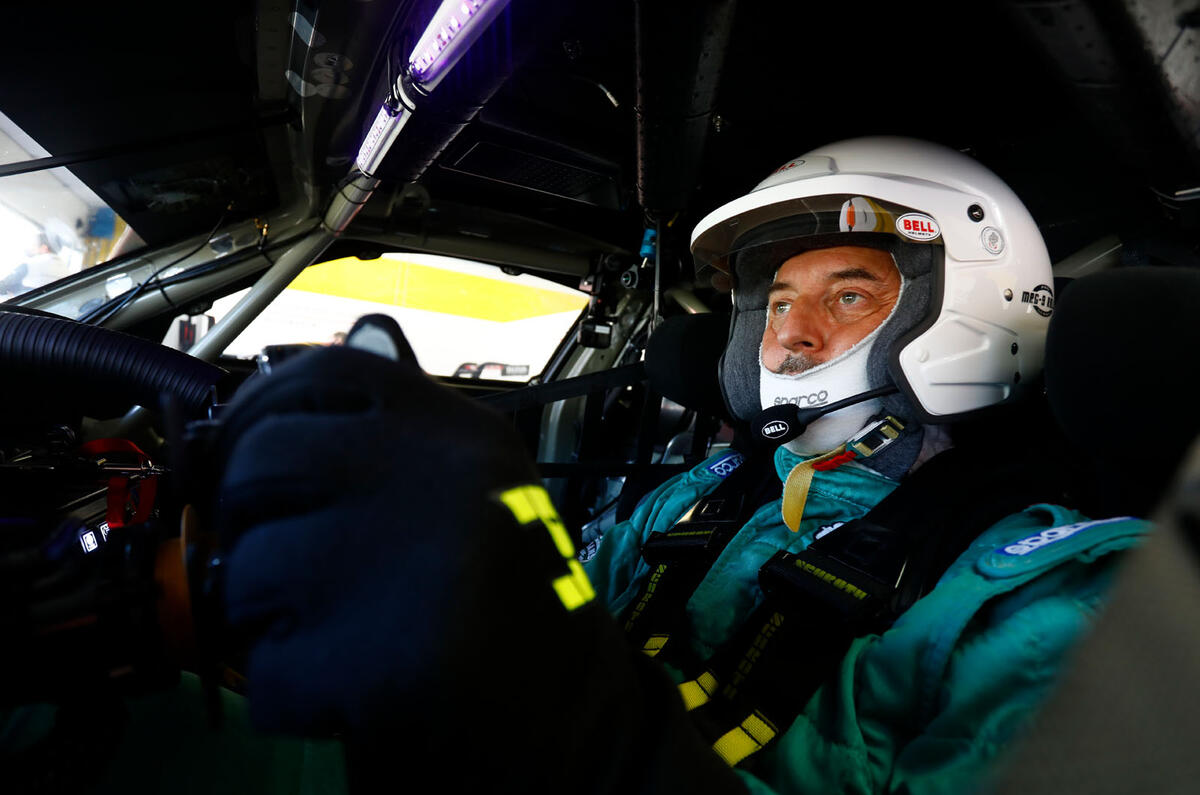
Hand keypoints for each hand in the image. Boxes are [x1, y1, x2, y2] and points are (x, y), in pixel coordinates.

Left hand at [211, 319, 746, 792]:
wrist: (585, 725)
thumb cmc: (515, 610)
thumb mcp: (474, 493)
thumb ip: (397, 433)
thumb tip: (305, 372)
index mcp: (462, 432)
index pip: (322, 371)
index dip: (260, 415)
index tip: (250, 465)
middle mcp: (446, 475)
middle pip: (264, 459)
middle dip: (246, 525)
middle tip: (279, 573)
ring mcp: (422, 563)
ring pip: (249, 568)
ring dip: (262, 619)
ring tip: (324, 639)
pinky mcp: (395, 661)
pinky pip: (268, 671)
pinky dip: (287, 696)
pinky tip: (343, 696)